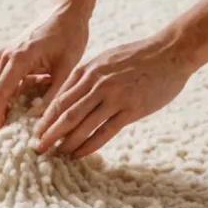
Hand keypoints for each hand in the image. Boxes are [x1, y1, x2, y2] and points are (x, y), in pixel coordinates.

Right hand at [0, 5, 88, 130]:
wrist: (65, 10)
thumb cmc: (70, 36)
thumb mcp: (66, 67)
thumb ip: (53, 94)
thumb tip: (40, 120)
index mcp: (19, 58)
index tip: (1, 133)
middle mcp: (6, 54)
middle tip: (2, 134)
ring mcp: (4, 53)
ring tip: (7, 123)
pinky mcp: (7, 53)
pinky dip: (2, 94)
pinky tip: (14, 106)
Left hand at [36, 32, 193, 157]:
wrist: (171, 52)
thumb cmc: (139, 57)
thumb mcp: (107, 59)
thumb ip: (89, 76)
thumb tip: (72, 94)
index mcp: (89, 71)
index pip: (60, 98)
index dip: (46, 117)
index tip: (37, 131)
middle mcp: (97, 84)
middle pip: (66, 113)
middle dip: (49, 132)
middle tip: (37, 148)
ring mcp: (114, 97)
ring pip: (82, 124)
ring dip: (66, 142)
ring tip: (56, 154)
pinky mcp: (131, 109)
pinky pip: (104, 132)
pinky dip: (88, 145)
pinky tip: (78, 154)